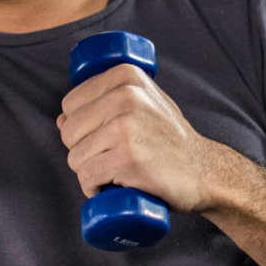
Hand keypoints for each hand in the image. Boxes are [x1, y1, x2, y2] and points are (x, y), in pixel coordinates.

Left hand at [58, 64, 230, 213]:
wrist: (205, 170)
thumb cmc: (170, 140)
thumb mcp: (144, 105)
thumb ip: (107, 101)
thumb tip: (61, 118)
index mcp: (126, 76)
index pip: (70, 104)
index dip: (80, 127)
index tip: (103, 138)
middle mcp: (125, 96)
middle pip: (69, 132)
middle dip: (82, 151)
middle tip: (110, 158)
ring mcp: (126, 127)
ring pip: (75, 157)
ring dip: (89, 173)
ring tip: (115, 173)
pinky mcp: (127, 158)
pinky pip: (87, 177)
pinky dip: (93, 189)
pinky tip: (111, 188)